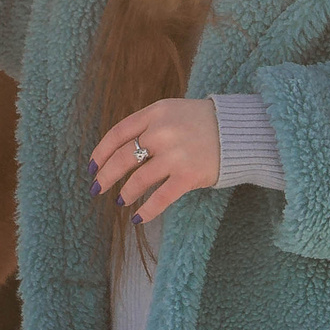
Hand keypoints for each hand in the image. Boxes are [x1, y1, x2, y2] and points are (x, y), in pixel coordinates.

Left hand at [90, 98, 219, 222]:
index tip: (92, 166)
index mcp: (155, 113)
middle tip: (97, 188)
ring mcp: (175, 154)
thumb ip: (148, 125)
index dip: (100, 152)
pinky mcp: (188, 175)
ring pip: (138, 179)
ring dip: (126, 193)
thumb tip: (119, 149)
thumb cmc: (201, 122)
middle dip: (106, 176)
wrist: (237, 130)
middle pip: (123, 157)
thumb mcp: (171, 112)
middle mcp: (162, 132)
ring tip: (121, 201)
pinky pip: (160, 198)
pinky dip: (146, 211)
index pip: (118, 133)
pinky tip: (138, 218)